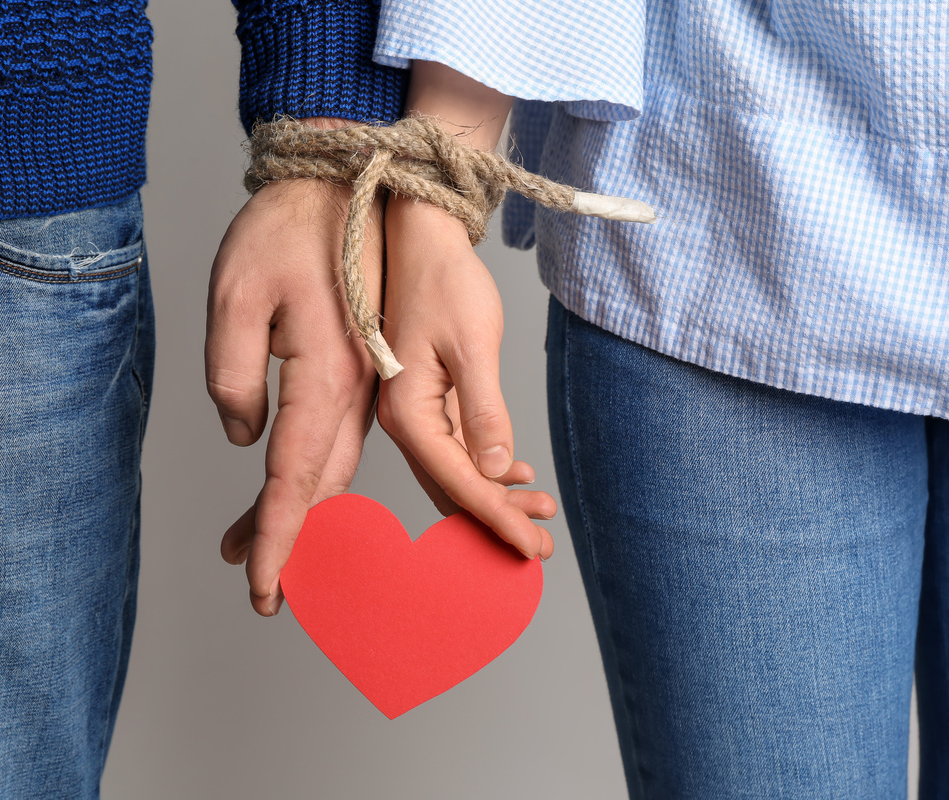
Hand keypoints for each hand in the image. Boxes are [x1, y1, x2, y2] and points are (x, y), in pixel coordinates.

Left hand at [206, 165, 382, 615]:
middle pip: (322, 485)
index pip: (295, 477)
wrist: (339, 184)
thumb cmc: (283, 232)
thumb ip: (230, 375)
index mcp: (327, 374)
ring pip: (334, 466)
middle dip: (289, 539)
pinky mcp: (361, 369)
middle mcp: (356, 389)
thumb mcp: (234, 297)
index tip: (261, 588)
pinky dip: (312, 472)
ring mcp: (365, 380)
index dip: (277, 537)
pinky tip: (286, 482)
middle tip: (255, 583)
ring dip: (299, 510)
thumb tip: (245, 436)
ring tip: (252, 544)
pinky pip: (340, 437)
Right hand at [377, 196, 556, 559]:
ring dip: (496, 498)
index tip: (533, 546)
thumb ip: (484, 409)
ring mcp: (417, 413)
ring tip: (540, 512)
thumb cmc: (445, 282)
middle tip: (542, 548)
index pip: (458, 481)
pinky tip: (518, 476)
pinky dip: (488, 469)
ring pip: (456, 473)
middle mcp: (406, 421)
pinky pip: (458, 450)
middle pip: (453, 487)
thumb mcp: (472, 344)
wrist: (424, 240)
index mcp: (409, 413)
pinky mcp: (430, 401)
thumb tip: (496, 468)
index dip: (498, 517)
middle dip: (498, 519)